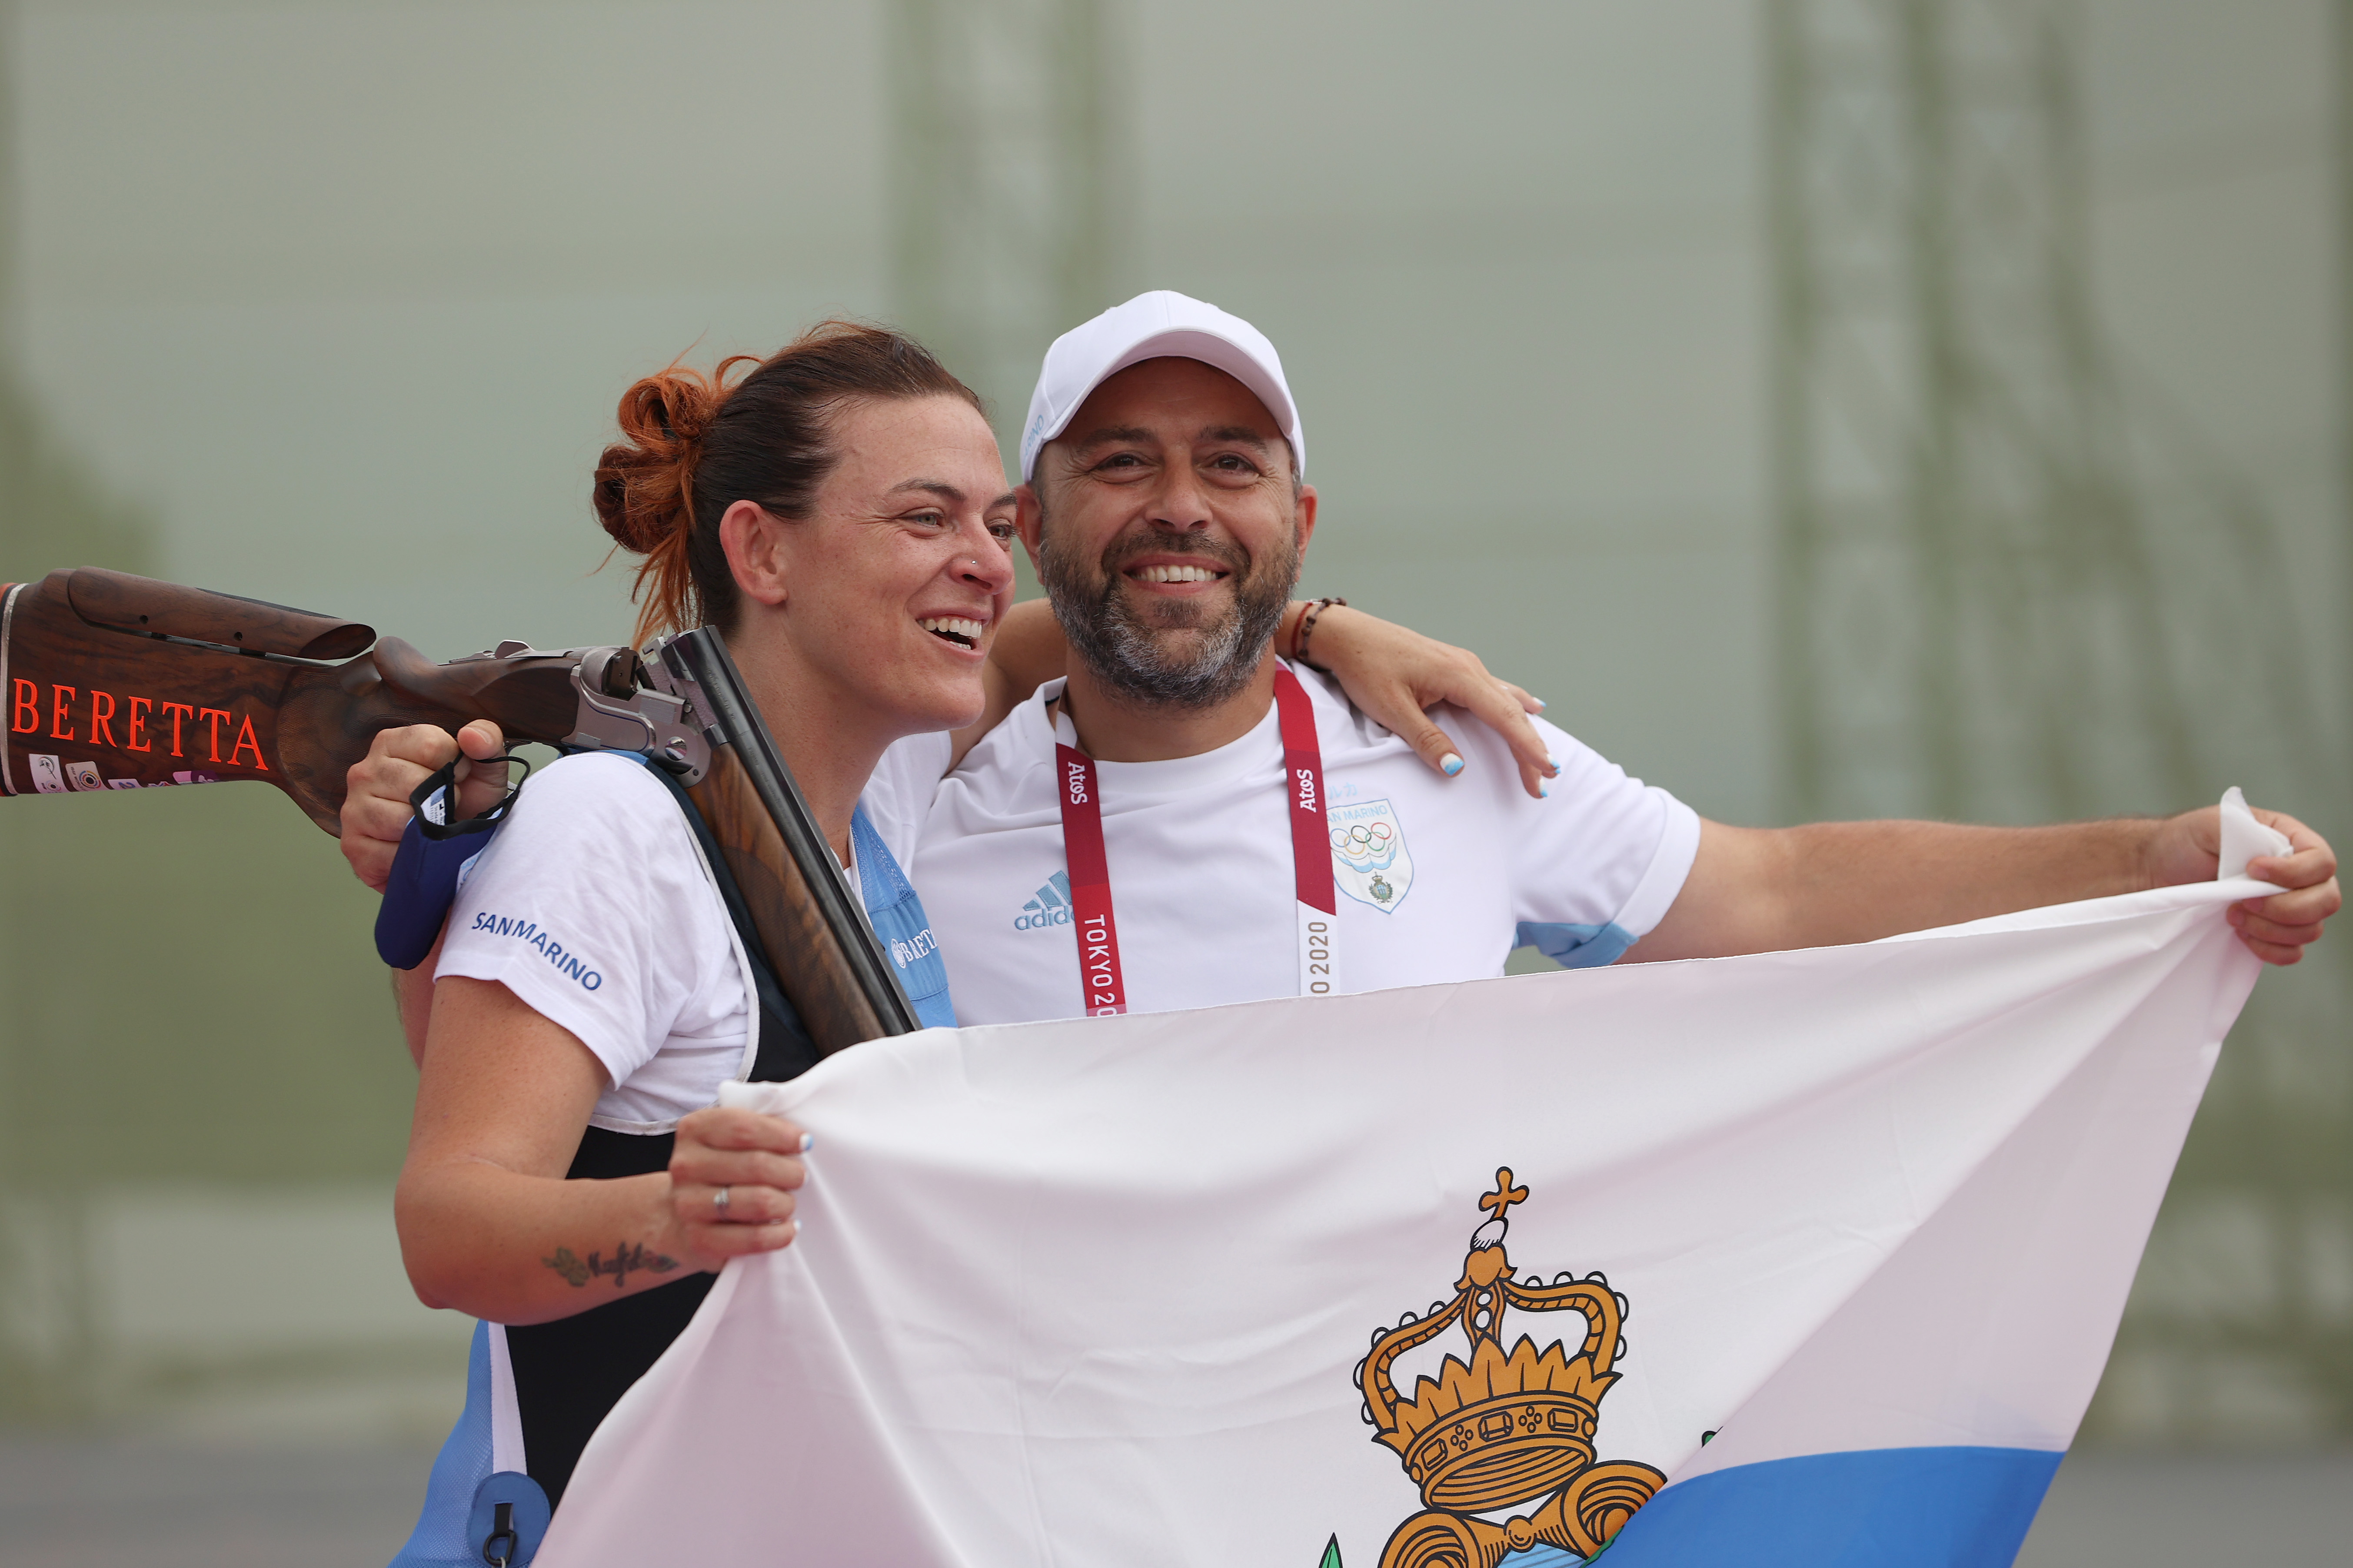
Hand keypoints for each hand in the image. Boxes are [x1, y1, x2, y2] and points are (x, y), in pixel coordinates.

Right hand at [339, 719, 508, 891]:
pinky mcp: (353, 845)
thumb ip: (487, 740)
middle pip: (414, 784)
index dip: (456, 766)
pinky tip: (415, 851)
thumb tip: (471, 735)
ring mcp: (354, 808)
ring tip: (431, 827)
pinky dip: (411, 857)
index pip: (430, 745)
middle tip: (446, 808)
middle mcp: (364, 772)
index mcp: (391, 743)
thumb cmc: (465, 802)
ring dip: (427, 831)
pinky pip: (388, 853)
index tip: (458, 779)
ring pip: (400, 820)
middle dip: (443, 800)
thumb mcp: (484, 768)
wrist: (451, 849)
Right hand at [667, 1106, 807, 1269]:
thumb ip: (760, 1130)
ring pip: (760, 1201)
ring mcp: (689, 1204)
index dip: (783, 1135)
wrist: (679, 1217)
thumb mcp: (729, 1139)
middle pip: (757, 1165)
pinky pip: (755, 1238)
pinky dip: (781, 1234)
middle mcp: (687, 1166)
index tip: (804, 1143)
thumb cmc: (720, 1169)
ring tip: (787, 1203)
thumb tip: (802, 1140)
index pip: (745, 1128)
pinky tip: (787, 1227)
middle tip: (799, 1177)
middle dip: (791, 1172)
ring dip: (786, 1203)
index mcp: (694, 1130)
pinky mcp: (700, 1239)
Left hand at [1303, 606, 1557, 797]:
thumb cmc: (1365, 667)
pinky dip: (1513, 705)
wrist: (1346, 634)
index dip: (1527, 747)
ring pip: (1504, 700)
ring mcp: (1462, 663)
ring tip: (1540, 756)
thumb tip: (1457, 769)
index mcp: (1458, 675)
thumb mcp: (1391, 709)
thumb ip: (1426, 739)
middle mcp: (1468, 666)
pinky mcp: (1453, 665)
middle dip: (1529, 747)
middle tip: (1544, 782)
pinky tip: (1528, 706)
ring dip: (1522, 729)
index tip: (1546, 772)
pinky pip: (1493, 689)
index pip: (1504, 717)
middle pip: (1510, 712)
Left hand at [2144, 804, 2336, 964]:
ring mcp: (2290, 907)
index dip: (2294, 873)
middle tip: (2240, 902)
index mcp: (2292, 842)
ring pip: (2310, 929)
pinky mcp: (2273, 933)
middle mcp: (2300, 876)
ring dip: (2269, 928)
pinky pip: (2292, 952)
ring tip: (2231, 914)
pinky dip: (2268, 948)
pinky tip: (2240, 934)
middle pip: (2326, 901)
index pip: (2322, 862)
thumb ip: (2242, 830)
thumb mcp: (2211, 823)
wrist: (2158, 870)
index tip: (2252, 870)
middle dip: (2283, 907)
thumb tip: (2265, 853)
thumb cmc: (2186, 842)